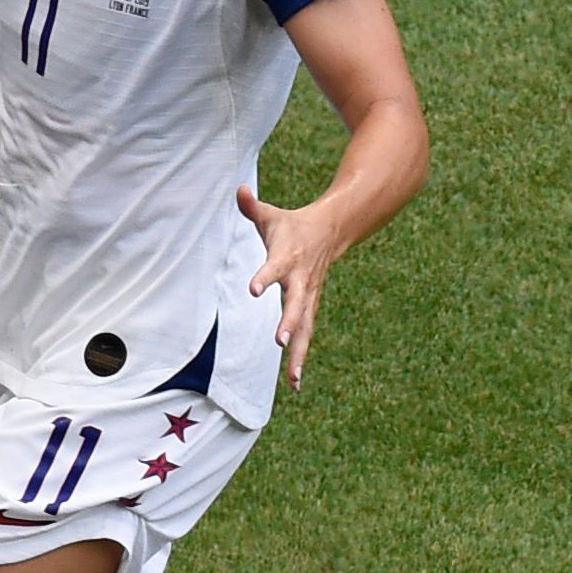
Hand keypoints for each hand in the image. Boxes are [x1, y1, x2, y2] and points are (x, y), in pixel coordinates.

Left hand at [238, 188, 345, 385]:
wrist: (333, 229)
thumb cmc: (292, 225)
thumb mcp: (272, 214)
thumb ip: (252, 206)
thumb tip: (238, 189)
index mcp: (287, 257)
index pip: (273, 268)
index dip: (264, 277)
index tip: (254, 289)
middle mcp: (300, 281)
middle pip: (296, 305)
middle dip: (289, 323)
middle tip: (280, 340)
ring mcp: (308, 297)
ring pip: (305, 327)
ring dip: (298, 352)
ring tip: (293, 379)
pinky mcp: (310, 307)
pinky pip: (306, 335)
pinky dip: (300, 358)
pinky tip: (295, 383)